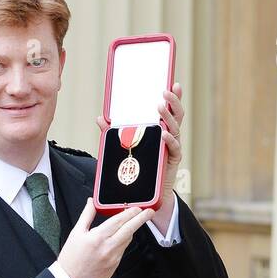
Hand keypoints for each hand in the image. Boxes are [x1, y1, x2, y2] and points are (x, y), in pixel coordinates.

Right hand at [56, 198, 155, 277]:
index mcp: (98, 237)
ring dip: (132, 230)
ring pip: (128, 240)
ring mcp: (113, 258)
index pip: (119, 220)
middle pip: (130, 229)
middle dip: (141, 219)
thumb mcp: (75, 233)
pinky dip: (124, 242)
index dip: (131, 212)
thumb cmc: (70, 260)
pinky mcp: (114, 266)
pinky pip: (123, 250)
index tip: (138, 207)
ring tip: (134, 222)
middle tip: (149, 212)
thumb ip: (86, 215)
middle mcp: (108, 248)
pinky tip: (121, 238)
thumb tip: (91, 202)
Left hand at [95, 81, 183, 220]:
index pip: (169, 110)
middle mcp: (170, 136)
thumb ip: (115, 133)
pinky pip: (173, 147)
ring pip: (175, 128)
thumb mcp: (126, 148)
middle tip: (165, 91)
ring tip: (160, 107)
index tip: (172, 83)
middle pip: (177, 115)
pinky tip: (162, 132)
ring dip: (168, 116)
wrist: (149, 194)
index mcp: (161, 130)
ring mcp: (172, 148)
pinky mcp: (172, 160)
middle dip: (173, 101)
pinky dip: (168, 139)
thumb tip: (100, 119)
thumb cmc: (141, 168)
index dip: (173, 97)